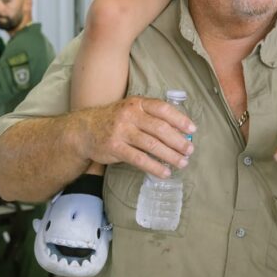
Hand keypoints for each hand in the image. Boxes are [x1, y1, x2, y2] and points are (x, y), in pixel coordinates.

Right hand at [72, 96, 195, 178]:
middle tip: (190, 150)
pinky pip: (139, 159)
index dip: (179, 119)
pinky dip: (154, 167)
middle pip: (160, 128)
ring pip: (152, 145)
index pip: (162, 109)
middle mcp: (130, 115)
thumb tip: (179, 132)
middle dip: (178, 141)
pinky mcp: (115, 148)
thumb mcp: (131, 110)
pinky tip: (164, 172)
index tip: (192, 129)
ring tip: (182, 163)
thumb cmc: (114, 120)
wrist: (84, 130)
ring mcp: (121, 131)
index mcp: (137, 103)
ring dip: (170, 156)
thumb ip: (151, 117)